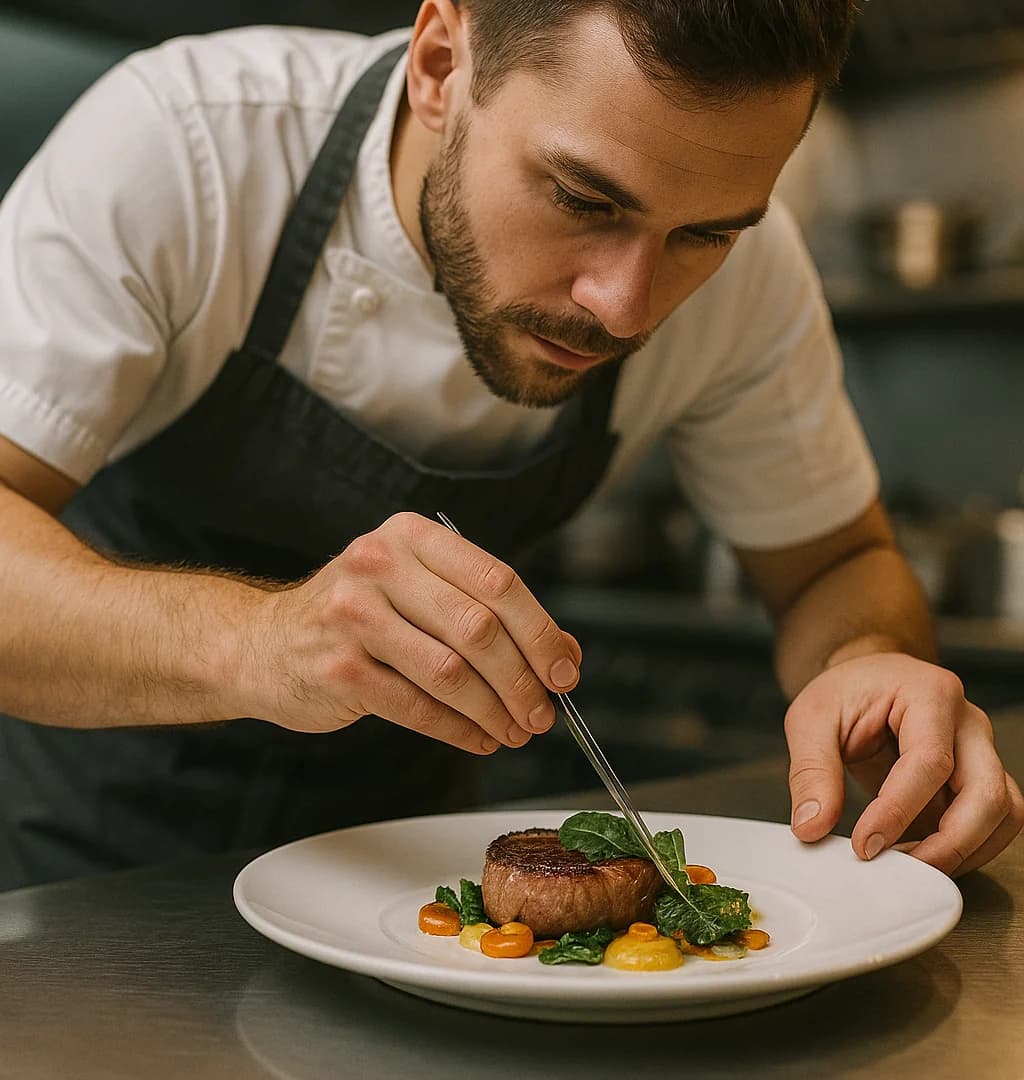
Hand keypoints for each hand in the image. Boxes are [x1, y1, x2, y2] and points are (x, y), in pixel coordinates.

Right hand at [242, 512, 579, 754]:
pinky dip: (460, 730)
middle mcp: (379, 565)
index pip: (497, 580)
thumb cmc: (357, 616)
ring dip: (495, 711)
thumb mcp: (417, 591)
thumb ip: (486, 612)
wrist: (263, 643)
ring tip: (517, 730)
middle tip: (543, 712)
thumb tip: (564, 655)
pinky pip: (418, 707)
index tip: (564, 670)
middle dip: (523, 680)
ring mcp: (353, 616)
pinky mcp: (339, 669)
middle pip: (479, 628)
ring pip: (452, 672)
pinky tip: (479, 739)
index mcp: (410, 536)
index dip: (541, 631)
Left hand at [785, 652, 1023, 875]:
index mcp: (930, 694)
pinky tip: (921, 856)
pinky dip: (966, 849)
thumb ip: (811, 771)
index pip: (930, 762)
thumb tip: (812, 827)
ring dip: (964, 851)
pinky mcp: (979, 779)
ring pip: (1003, 813)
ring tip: (909, 867)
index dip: (898, 811)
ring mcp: (981, 751)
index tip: (864, 845)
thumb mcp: (811, 718)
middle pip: (987, 794)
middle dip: (947, 843)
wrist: (867, 680)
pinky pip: (994, 823)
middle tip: (896, 868)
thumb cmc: (845, 692)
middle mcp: (969, 722)